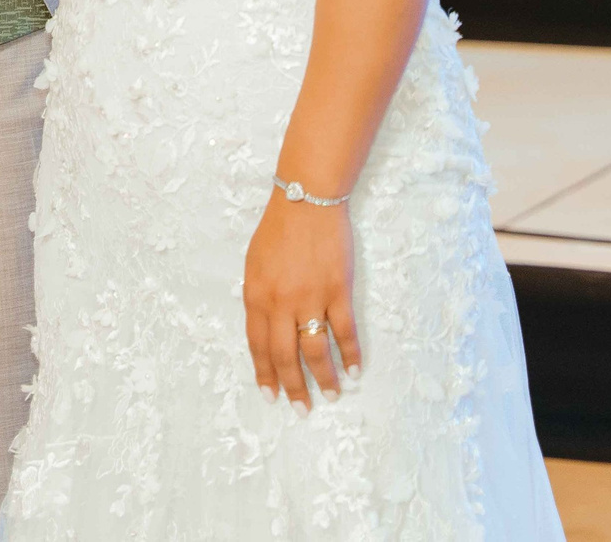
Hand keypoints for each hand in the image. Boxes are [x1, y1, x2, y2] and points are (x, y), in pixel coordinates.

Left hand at [243, 192, 361, 410]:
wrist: (307, 200)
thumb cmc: (279, 230)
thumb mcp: (255, 265)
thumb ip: (259, 299)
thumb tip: (266, 330)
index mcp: (256, 296)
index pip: (257, 345)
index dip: (264, 373)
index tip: (270, 396)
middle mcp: (280, 302)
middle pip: (285, 355)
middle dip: (292, 387)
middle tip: (301, 410)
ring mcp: (310, 298)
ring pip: (316, 350)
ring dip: (324, 378)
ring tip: (331, 396)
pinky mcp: (338, 291)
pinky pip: (344, 331)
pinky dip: (351, 354)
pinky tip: (355, 370)